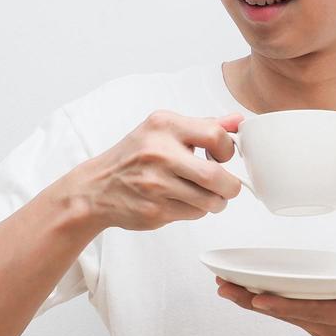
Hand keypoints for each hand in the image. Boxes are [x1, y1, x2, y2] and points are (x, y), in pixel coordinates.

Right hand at [76, 109, 245, 230]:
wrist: (97, 187)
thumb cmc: (133, 157)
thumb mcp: (163, 130)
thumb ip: (202, 125)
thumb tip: (238, 121)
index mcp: (164, 126)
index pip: (216, 136)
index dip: (227, 150)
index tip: (222, 156)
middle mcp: (159, 153)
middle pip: (215, 176)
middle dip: (230, 186)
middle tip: (228, 186)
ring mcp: (156, 184)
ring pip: (209, 200)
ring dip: (216, 201)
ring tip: (208, 195)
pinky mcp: (155, 209)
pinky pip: (195, 214)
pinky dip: (198, 210)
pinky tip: (185, 201)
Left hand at [215, 271, 335, 335]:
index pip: (315, 311)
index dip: (286, 306)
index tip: (258, 298)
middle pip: (289, 316)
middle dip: (254, 302)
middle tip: (223, 287)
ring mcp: (326, 334)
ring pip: (285, 318)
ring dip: (254, 304)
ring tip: (225, 288)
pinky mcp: (321, 332)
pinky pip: (290, 319)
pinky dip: (268, 306)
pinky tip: (248, 295)